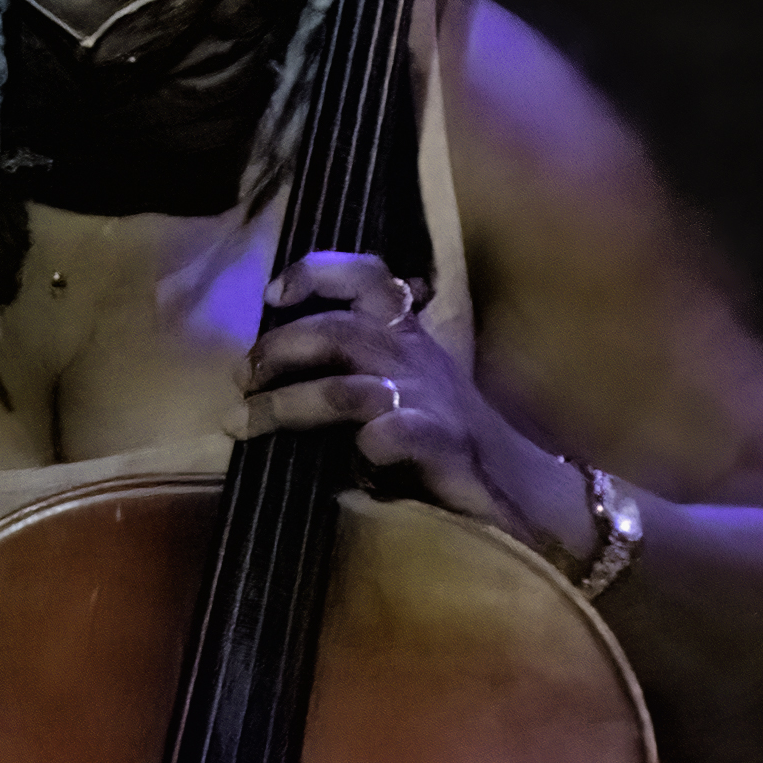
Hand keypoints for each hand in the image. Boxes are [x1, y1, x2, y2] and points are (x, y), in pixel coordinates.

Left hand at [240, 249, 590, 563]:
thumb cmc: (441, 440)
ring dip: (289, 404)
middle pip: (338, 331)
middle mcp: (415, 358)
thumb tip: (261, 378)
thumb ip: (343, 373)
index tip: (273, 295)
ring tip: (246, 424)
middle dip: (279, 350)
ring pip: (347, 388)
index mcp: (405, 337)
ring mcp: (430, 401)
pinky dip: (371, 440)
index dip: (317, 273)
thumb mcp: (393, 391)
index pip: (368, 278)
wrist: (520, 488)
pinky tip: (355, 456)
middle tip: (242, 380)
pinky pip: (399, 432)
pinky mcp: (446, 445)